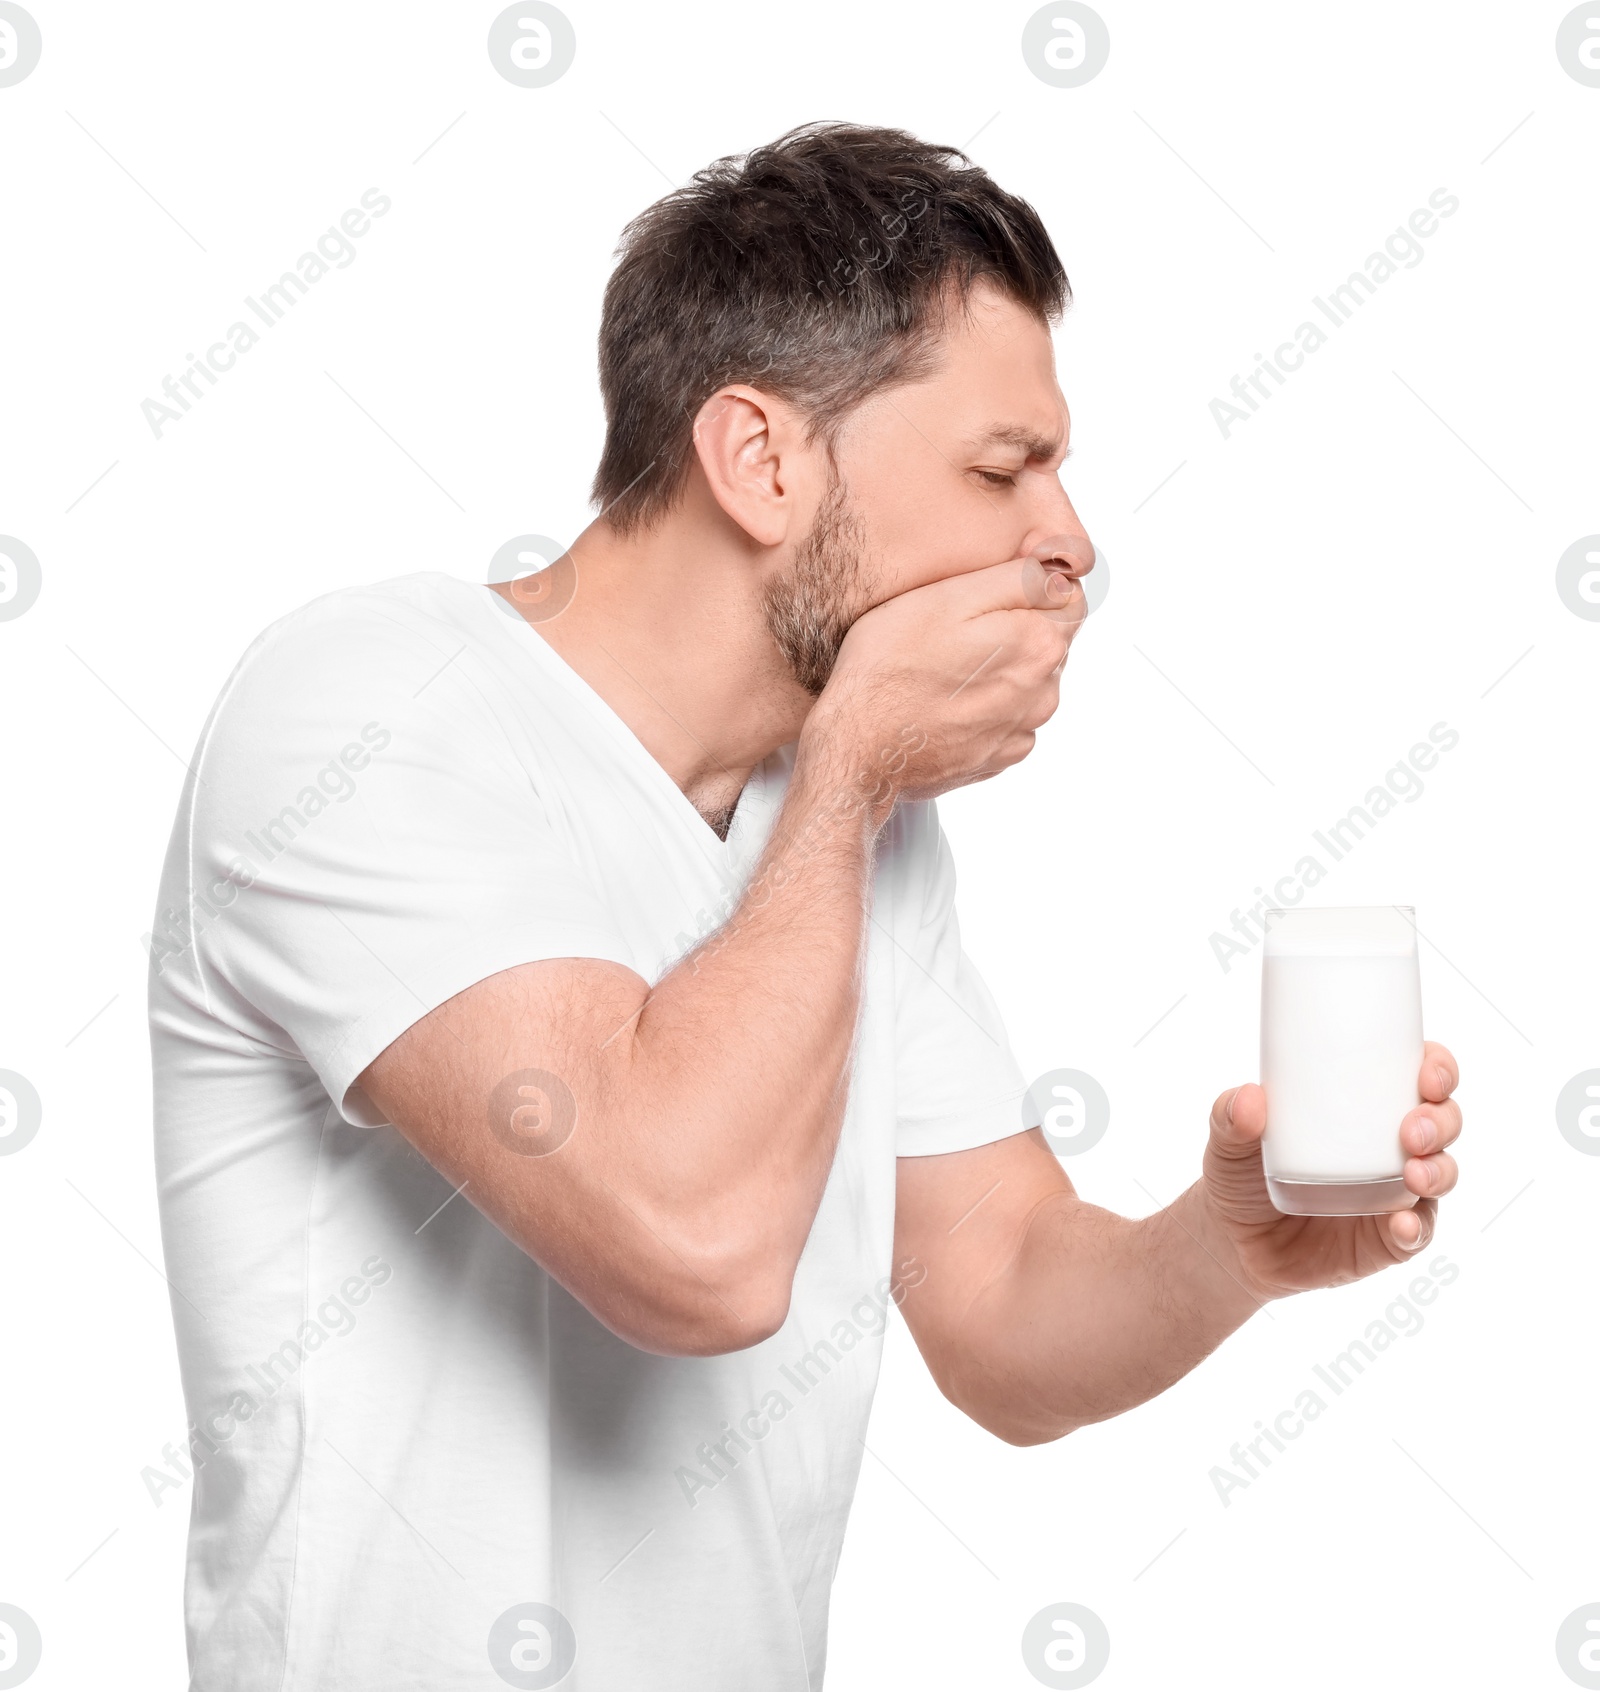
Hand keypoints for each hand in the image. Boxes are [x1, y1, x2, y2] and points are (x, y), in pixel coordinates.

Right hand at [800, 543, 1091, 808]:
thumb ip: (1016, 580)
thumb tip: (1059, 575)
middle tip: (955, 628)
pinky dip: (985, 706)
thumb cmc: (889, 667)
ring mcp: (1021, 730)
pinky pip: (1007, 718)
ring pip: (1028, 681)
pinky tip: (945, 700)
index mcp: (1038, 645)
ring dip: (999, 667)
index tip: (989, 589)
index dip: (1034, 583)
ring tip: (944, 666)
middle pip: (1048, 640)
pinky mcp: (998, 757)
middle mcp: (1043, 693)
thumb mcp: (947, 597)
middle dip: (1015, 627)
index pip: (1069, 599)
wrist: (857, 748)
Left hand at [1198, 1042, 1460, 1299]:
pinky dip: (1415, 1228)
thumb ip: (1229, 1116)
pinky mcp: (1387, 1239)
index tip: (1426, 1074)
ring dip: (1439, 1170)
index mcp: (1362, 1107)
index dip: (1437, 1069)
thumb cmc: (1241, 1176)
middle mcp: (1390, 1146)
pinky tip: (1401, 1224)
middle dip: (1441, 1120)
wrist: (1233, 1243)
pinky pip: (1417, 1233)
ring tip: (1412, 1173)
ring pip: (1442, 1173)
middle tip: (1412, 1130)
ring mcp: (1394, 1193)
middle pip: (1442, 1121)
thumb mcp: (1228, 1142)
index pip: (1418, 1076)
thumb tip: (1249, 1097)